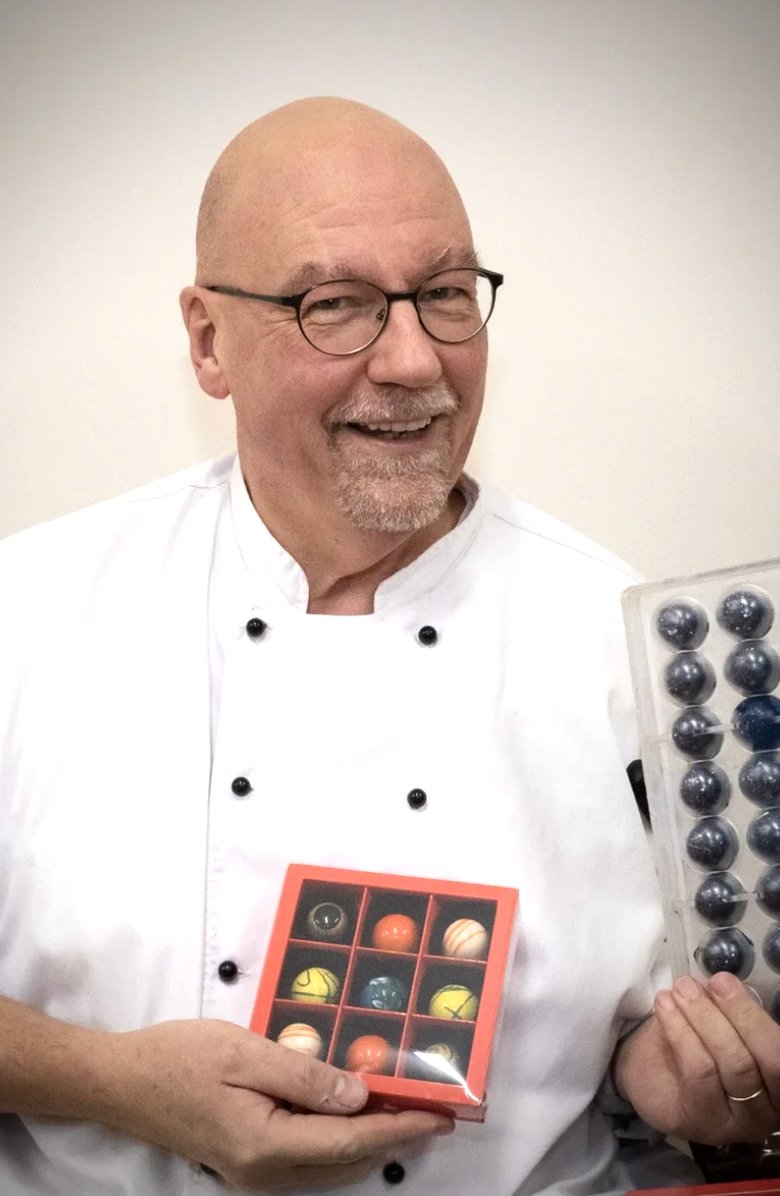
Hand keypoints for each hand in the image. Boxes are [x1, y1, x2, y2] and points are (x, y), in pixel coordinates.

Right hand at [98, 1018, 452, 1189]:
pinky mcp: (245, 1162)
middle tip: (434, 1111)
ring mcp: (253, 1174)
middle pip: (345, 1160)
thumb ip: (304, 1075)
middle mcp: (264, 1172)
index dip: (400, 1127)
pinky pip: (307, 1158)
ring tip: (405, 1110)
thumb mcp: (244, 1053)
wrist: (120, 1081)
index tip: (440, 1117)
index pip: (350, 1139)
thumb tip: (358, 1094)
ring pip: (328, 1164)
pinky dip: (338, 1139)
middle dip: (393, 1136)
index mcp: (266, 1145)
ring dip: (368, 1139)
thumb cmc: (178, 1058)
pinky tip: (351, 1114)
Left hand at [613, 972, 778, 1144]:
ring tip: (680, 991)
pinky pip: (699, 1074)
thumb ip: (733, 1011)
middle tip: (703, 984)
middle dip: (735, 1014)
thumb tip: (728, 986)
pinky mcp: (702, 1125)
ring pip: (733, 1066)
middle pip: (764, 1061)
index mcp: (779, 1081)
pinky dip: (681, 1033)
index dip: (754, 1015)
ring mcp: (737, 1123)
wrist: (652, 1071)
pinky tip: (665, 1007)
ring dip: (703, 1019)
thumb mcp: (721, 1022)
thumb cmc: (698, 1041)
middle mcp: (768, 1110)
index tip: (723, 979)